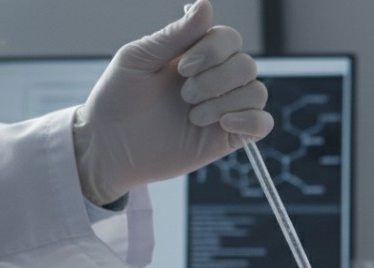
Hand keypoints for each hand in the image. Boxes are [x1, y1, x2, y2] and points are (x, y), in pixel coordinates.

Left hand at [73, 0, 272, 205]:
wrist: (109, 148)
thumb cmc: (117, 99)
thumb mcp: (139, 58)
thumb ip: (175, 35)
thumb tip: (207, 5)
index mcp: (194, 55)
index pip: (229, 39)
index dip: (214, 50)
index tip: (181, 68)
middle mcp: (215, 79)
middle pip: (246, 65)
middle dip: (216, 80)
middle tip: (183, 96)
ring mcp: (225, 108)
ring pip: (257, 92)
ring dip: (225, 102)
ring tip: (193, 116)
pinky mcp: (230, 137)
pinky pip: (263, 123)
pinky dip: (249, 120)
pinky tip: (222, 124)